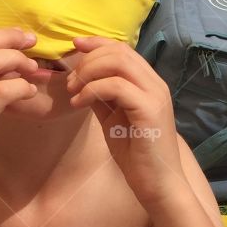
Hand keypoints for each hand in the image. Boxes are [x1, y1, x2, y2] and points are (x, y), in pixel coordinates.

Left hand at [66, 38, 183, 207]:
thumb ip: (101, 98)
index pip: (123, 49)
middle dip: (88, 59)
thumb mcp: (113, 120)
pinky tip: (79, 103)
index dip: (97, 43)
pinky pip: (117, 86)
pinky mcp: (150, 110)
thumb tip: (82, 80)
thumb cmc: (137, 155)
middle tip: (69, 80)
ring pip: (118, 63)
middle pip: (119, 51)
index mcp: (148, 84)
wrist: (157, 183)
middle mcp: (155, 84)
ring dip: (89, 72)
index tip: (75, 46)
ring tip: (72, 91)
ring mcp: (155, 95)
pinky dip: (92, 90)